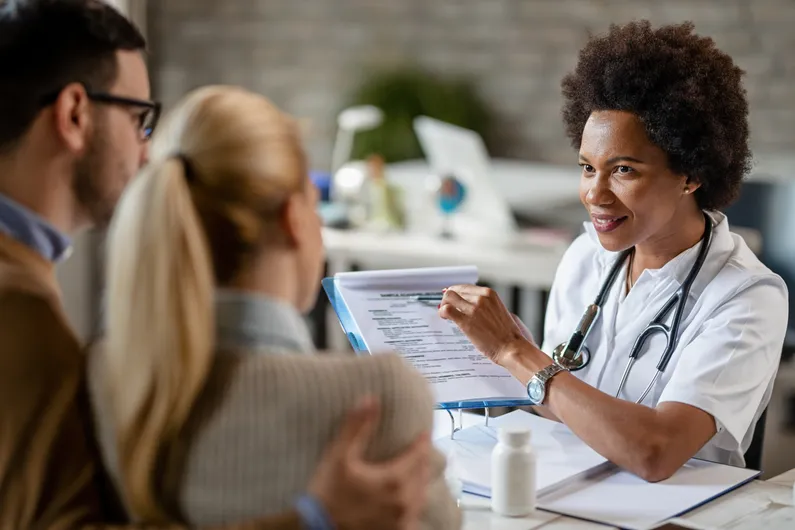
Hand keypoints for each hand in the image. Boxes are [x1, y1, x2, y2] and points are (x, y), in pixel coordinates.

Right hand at [309, 397, 430, 529]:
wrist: (319, 528)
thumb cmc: (328, 492)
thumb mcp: (339, 456)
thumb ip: (357, 427)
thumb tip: (371, 399)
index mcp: (393, 480)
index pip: (418, 456)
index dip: (422, 442)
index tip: (424, 432)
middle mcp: (403, 502)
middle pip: (422, 475)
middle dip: (422, 460)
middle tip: (421, 448)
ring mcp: (401, 520)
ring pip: (421, 496)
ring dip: (420, 480)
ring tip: (417, 469)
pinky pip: (414, 515)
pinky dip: (414, 502)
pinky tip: (409, 498)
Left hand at [439, 285, 528, 364]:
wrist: (511, 347)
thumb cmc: (506, 334)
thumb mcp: (498, 310)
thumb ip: (485, 304)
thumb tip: (470, 302)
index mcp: (490, 293)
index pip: (465, 287)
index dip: (456, 292)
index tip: (452, 298)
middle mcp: (481, 298)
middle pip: (455, 290)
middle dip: (449, 298)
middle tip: (447, 307)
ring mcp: (473, 309)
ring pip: (449, 297)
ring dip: (444, 305)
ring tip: (446, 314)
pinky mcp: (466, 321)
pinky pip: (447, 310)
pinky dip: (442, 312)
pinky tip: (445, 318)